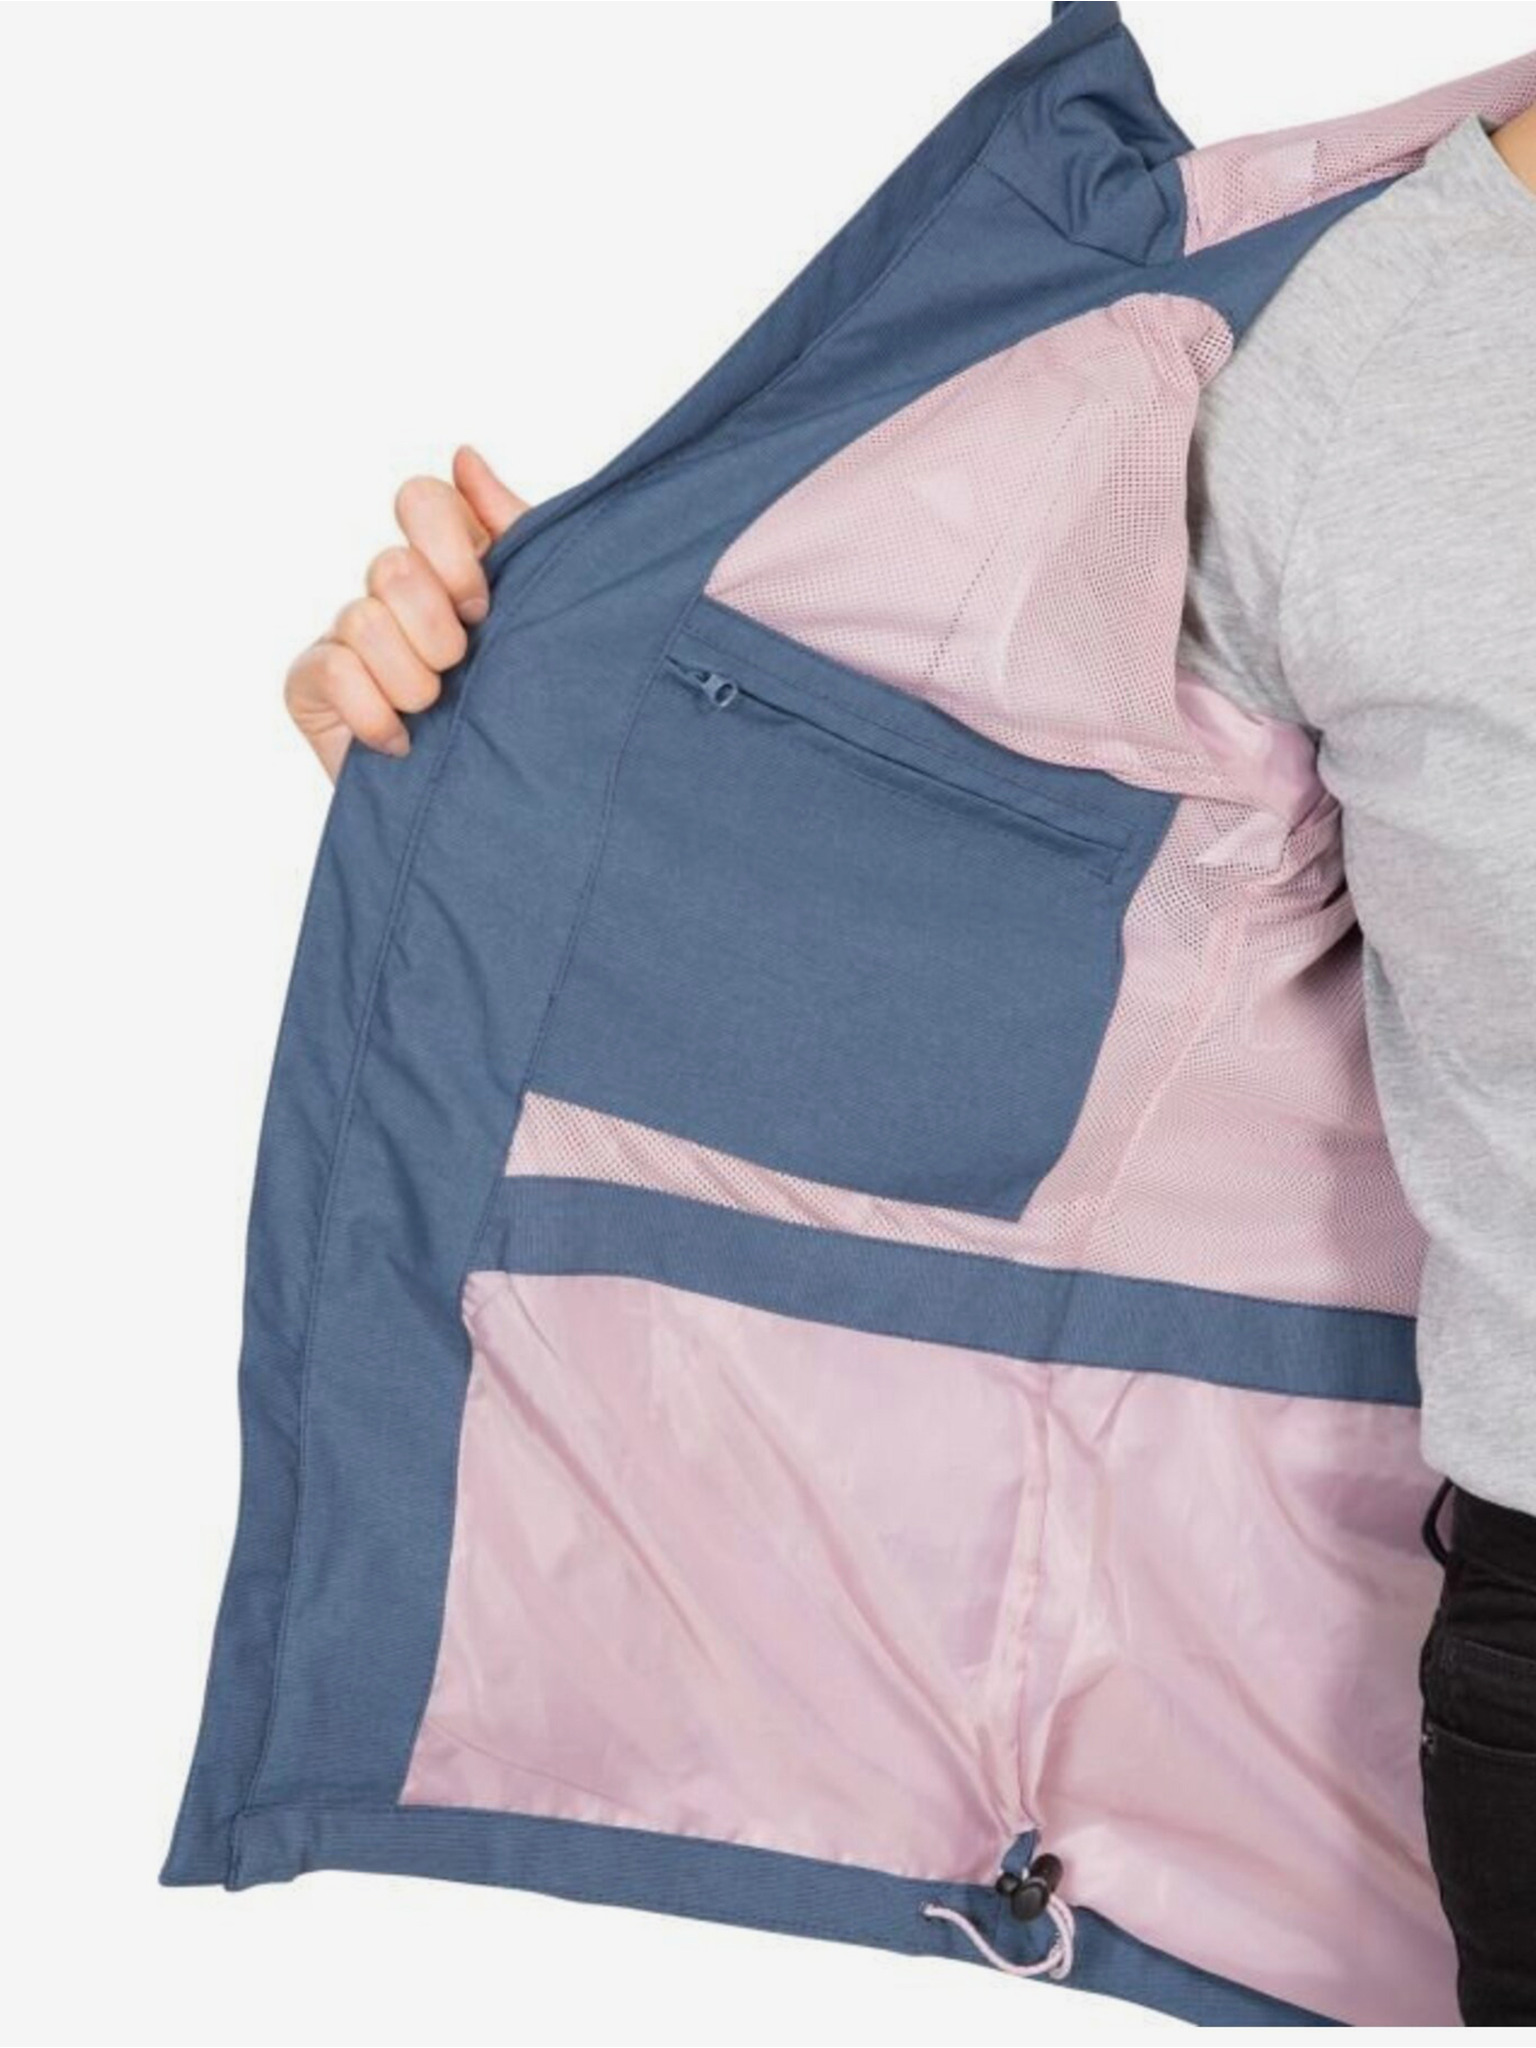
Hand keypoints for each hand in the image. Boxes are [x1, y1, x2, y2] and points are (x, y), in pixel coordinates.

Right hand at [285, 445, 526, 779]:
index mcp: (444, 565)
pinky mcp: (310, 686)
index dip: (452, 549)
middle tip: (460, 669)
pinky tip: (402, 743)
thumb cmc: (522, 709)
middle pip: (394, 566)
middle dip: (438, 632)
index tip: (483, 607)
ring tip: (433, 713)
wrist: (498, 808)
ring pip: (364, 620)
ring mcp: (344, 637)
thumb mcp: (537, 616)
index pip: (421, 500)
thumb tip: (465, 457)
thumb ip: (515, 533)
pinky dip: (378, 716)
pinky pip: (334, 672)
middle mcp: (388, 591)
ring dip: (414, 682)